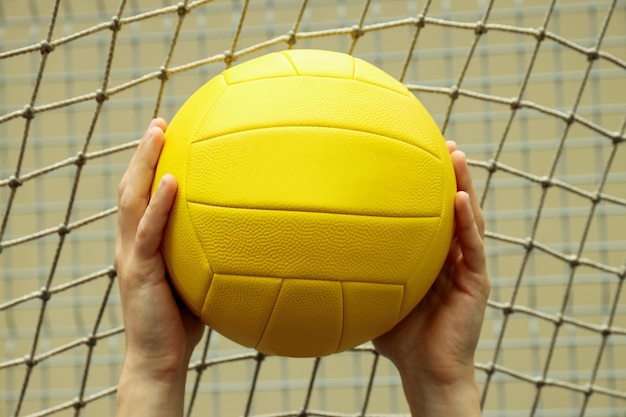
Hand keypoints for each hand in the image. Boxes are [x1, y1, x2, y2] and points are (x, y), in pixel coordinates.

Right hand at [115, 119, 203, 416]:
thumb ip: (210, 254)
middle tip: (160, 124)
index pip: (142, 196)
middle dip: (143, 153)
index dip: (150, 166)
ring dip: (144, 163)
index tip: (166, 137)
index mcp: (142, 243)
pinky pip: (147, 232)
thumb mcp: (198, 279)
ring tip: (158, 133)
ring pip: (131, 199)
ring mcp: (131, 255)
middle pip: (131, 187)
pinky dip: (158, 205)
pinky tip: (172, 181)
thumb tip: (248, 235)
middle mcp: (131, 243)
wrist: (160, 356)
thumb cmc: (183, 321)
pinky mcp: (138, 270)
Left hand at [373, 142, 489, 415]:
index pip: (432, 215)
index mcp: (432, 258)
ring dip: (465, 186)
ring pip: (469, 219)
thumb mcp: (376, 295)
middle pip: (454, 207)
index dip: (429, 186)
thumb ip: (358, 272)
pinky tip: (461, 200)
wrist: (425, 370)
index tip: (418, 154)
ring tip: (457, 157)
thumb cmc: (399, 336)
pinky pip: (472, 248)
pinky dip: (468, 223)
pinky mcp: (477, 283)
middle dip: (451, 175)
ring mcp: (466, 268)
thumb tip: (315, 251)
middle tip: (444, 144)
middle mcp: (451, 257)